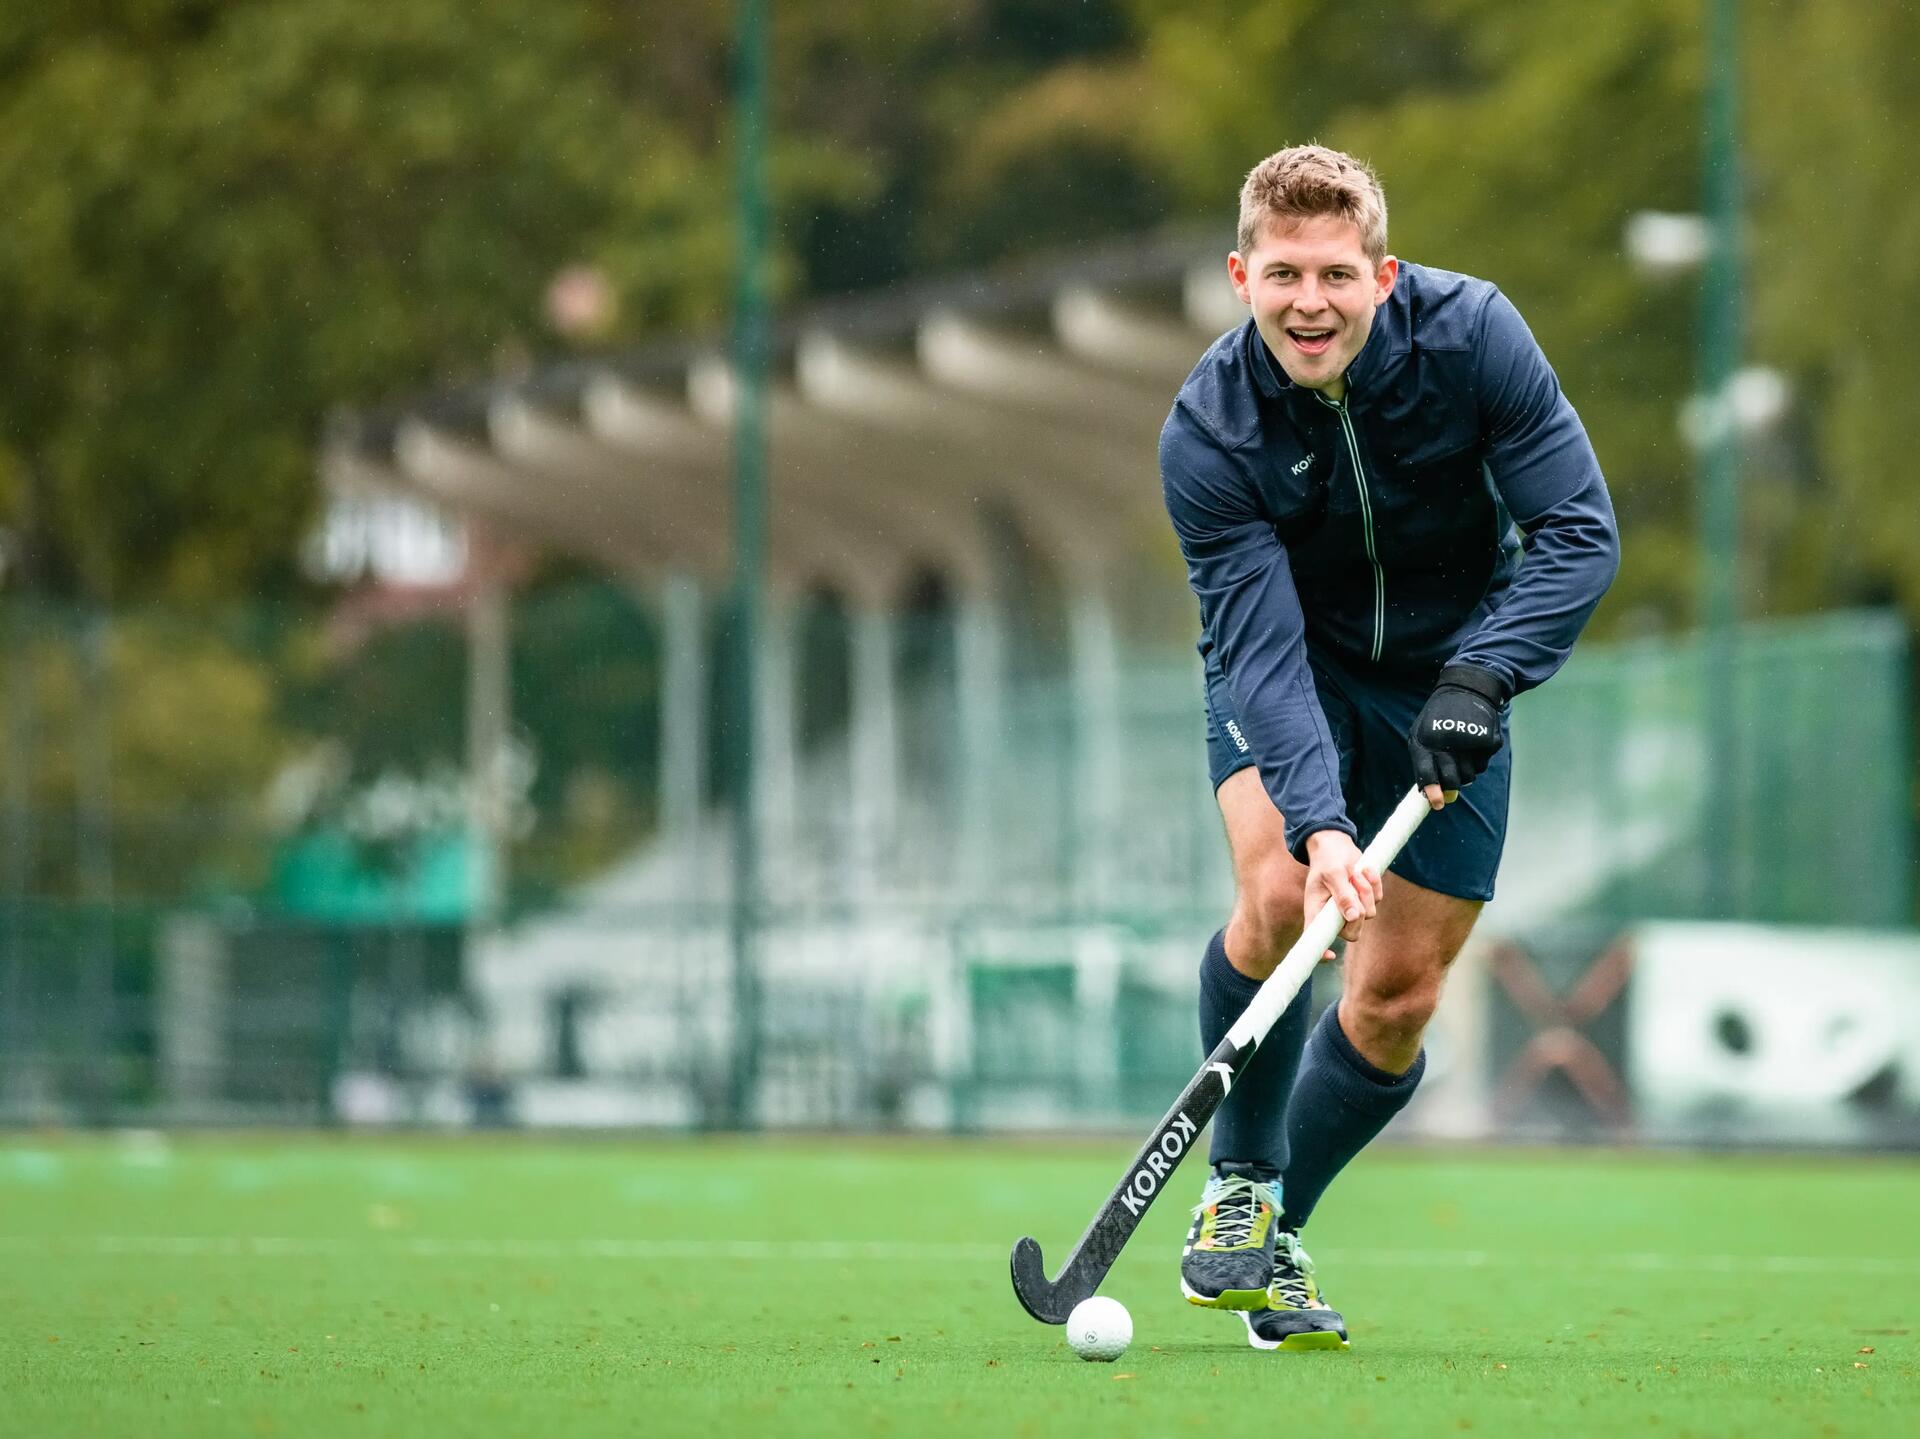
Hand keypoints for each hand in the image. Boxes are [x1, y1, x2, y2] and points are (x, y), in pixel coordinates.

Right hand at [1303, 829, 1381, 955]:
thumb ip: (1343, 895)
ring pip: (1369, 914)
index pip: (1316, 939)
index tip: (1330, 956)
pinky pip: (1378, 900)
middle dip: (1358, 909)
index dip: (1321, 952)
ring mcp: (1351, 910)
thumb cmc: (1328, 860)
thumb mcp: (1333, 873)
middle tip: (1354, 885)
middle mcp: (1333, 916)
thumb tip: (1352, 917)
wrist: (1337, 845)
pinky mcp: (1365, 900)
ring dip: (1366, 891)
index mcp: (1316, 912)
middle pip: (1352, 932)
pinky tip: (1364, 870)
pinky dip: (1374, 884)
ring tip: (1355, 873)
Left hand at [1408, 664, 1505, 809]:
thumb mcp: (1422, 733)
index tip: (1438, 804)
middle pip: (1452, 780)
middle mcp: (1448, 742)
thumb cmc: (1439, 717)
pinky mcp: (1488, 741)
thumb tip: (1434, 796)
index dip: (1432, 790)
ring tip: (1460, 752)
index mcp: (1426, 740)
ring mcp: (1470, 742)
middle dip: (1452, 785)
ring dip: (1465, 771)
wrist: (1466, 689)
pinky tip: (1472, 743)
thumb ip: (1424, 764)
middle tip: (1452, 780)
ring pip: (1469, 776)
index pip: (1426, 771)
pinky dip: (1477, 760)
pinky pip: (1482, 765)